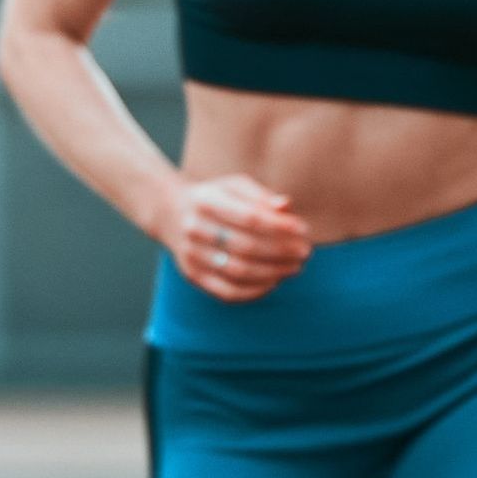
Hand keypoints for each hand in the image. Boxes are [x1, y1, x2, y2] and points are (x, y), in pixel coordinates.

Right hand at [161, 174, 310, 302]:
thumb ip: (262, 196)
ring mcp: (192, 254)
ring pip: (238, 271)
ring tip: (294, 268)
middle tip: (305, 252)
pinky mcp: (193, 275)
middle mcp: (195, 228)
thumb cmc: (215, 198)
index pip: (249, 217)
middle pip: (245, 246)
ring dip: (272, 272)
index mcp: (207, 201)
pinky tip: (273, 282)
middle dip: (281, 251)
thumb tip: (287, 207)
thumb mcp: (235, 187)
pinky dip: (254, 291)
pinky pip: (227, 291)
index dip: (280, 226)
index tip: (303, 230)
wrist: (171, 213)